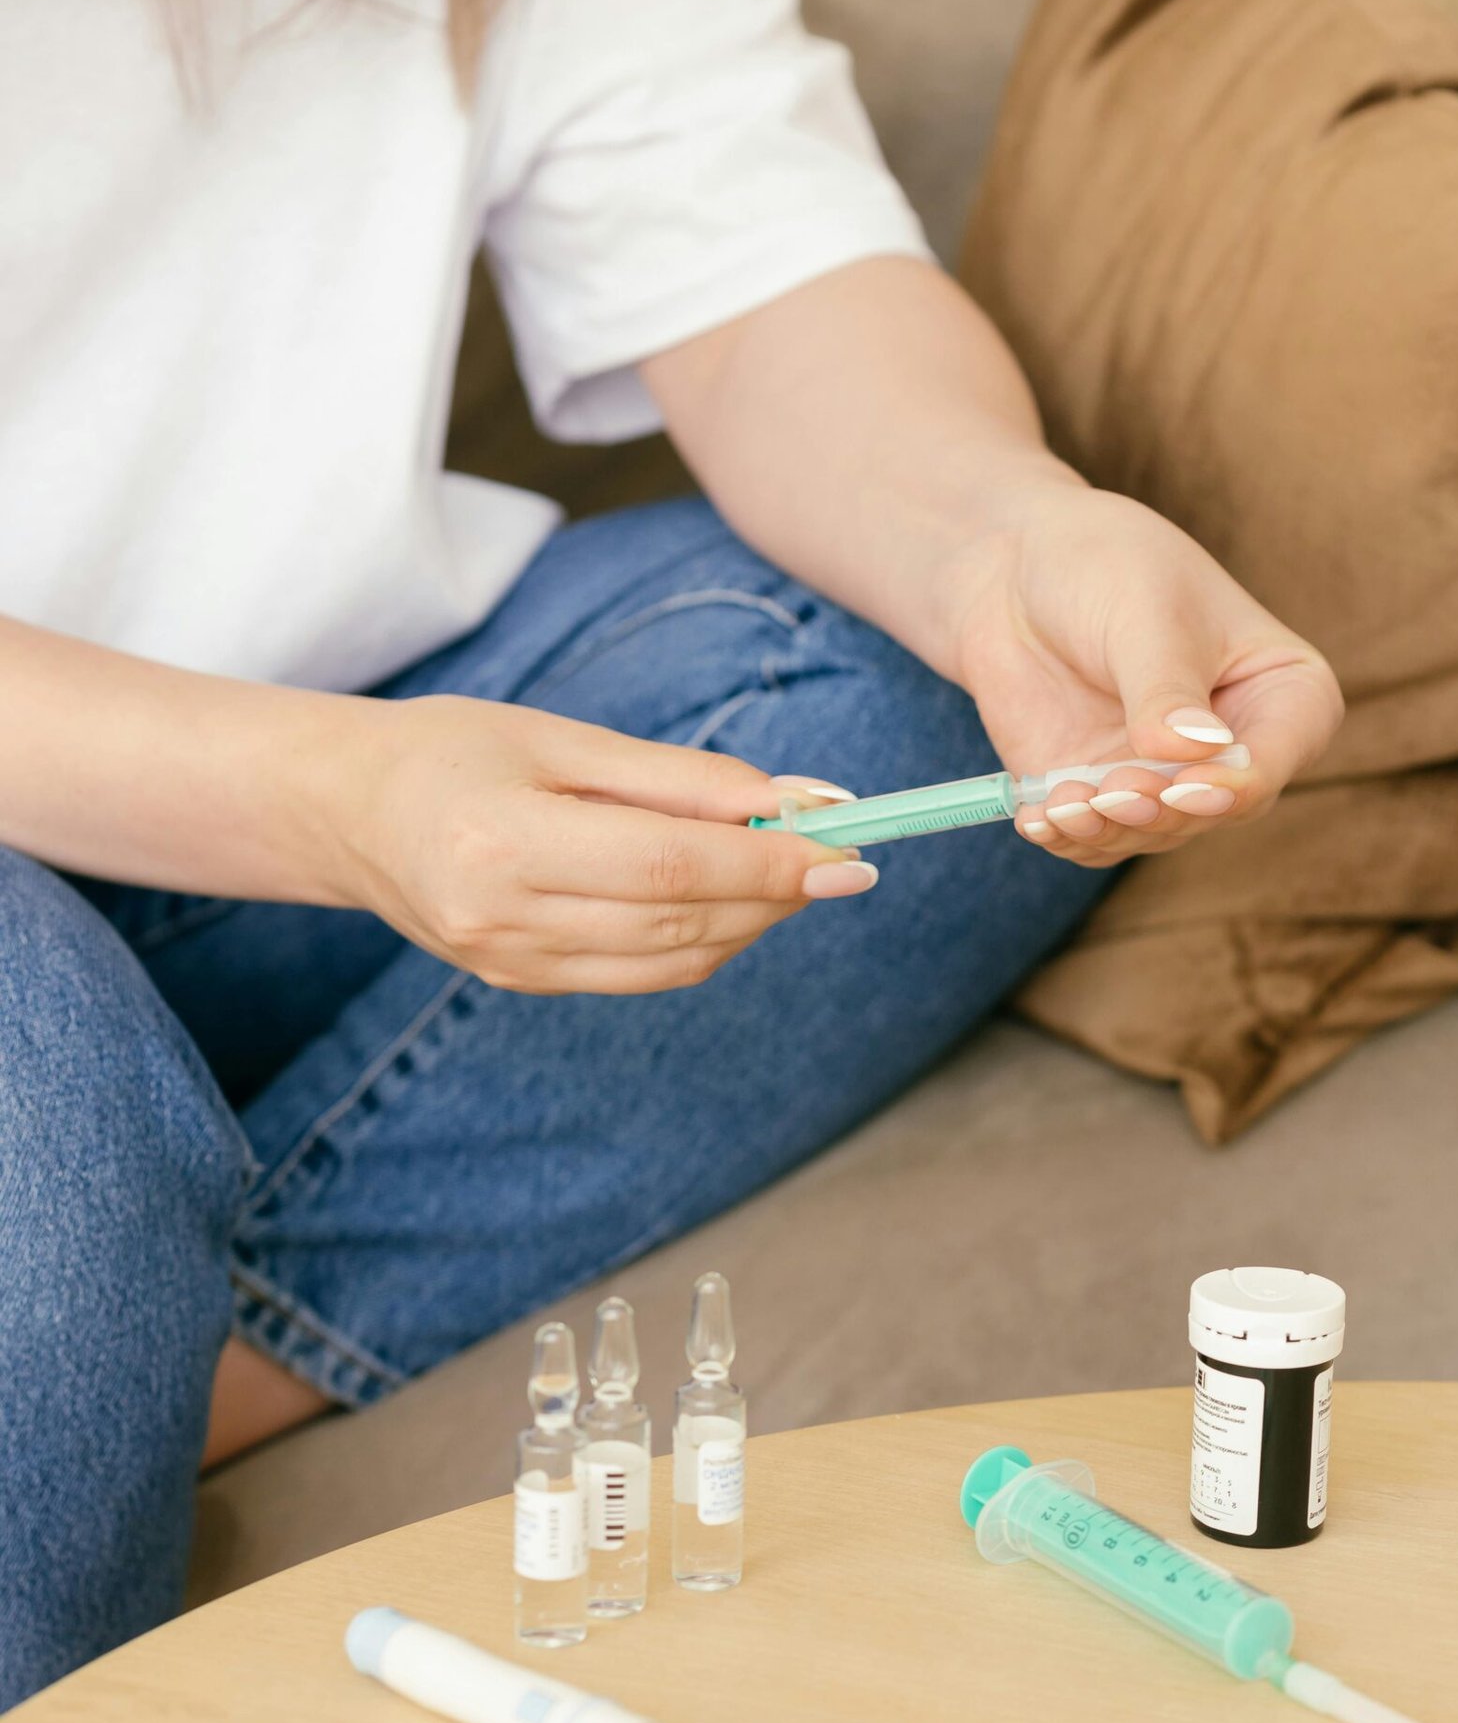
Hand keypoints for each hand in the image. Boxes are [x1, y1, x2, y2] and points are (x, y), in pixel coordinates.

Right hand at [329, 695, 868, 992]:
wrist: (347, 811)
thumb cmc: (452, 750)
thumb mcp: (561, 738)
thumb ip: (677, 777)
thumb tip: (793, 799)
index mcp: (502, 844)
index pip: (669, 867)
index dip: (767, 862)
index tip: (845, 844)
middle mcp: (502, 920)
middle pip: (677, 923)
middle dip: (775, 893)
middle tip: (842, 857)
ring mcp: (509, 965)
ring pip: (669, 962)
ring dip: (750, 923)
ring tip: (795, 873)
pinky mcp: (520, 984)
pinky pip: (639, 976)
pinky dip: (702, 945)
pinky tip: (731, 902)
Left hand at [948, 476, 1343, 864]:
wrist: (1015, 564)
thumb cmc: (1105, 565)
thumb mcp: (1145, 616)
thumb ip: (1167, 690)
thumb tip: (1197, 753)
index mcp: (1280, 690)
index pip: (1280, 753)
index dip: (1239, 783)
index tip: (1189, 786)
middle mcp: (1231, 745)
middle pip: (1218, 808)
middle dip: (1165, 811)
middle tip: (1113, 791)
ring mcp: (1164, 774)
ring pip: (1154, 832)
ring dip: (1112, 828)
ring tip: (1064, 803)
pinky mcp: (1101, 792)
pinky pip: (1095, 838)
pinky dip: (1069, 836)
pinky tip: (1036, 818)